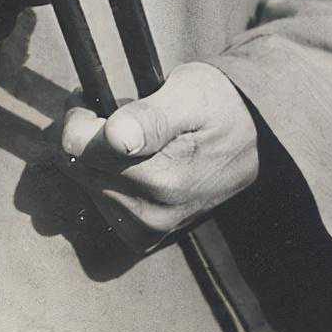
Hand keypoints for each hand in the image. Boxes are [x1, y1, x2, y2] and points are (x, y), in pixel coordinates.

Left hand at [58, 62, 258, 252]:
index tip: (92, 98)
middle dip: (86, 137)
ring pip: (83, 184)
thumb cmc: (218, 106)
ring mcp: (146, 231)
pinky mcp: (143, 237)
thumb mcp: (191, 94)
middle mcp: (151, 215)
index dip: (79, 115)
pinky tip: (131, 163)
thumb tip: (116, 137)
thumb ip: (151, 117)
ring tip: (131, 139)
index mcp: (161, 179)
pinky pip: (97, 202)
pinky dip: (105, 178)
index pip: (76, 148)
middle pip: (77, 167)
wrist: (254, 141)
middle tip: (115, 114)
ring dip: (95, 158)